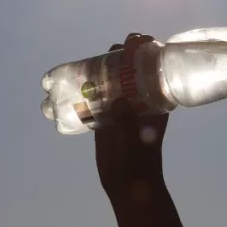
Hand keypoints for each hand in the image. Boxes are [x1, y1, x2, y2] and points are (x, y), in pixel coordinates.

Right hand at [95, 33, 169, 200]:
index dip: (146, 51)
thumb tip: (119, 102)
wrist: (128, 185)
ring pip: (112, 80)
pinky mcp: (106, 118)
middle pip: (130, 69)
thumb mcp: (135, 140)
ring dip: (101, 69)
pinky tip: (73, 83)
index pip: (153, 67)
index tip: (135, 41)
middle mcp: (138, 100)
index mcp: (154, 101)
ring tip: (89, 64)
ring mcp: (121, 108)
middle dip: (121, 56)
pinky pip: (97, 96)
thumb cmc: (138, 161)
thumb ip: (128, 122)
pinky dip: (87, 87)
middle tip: (110, 52)